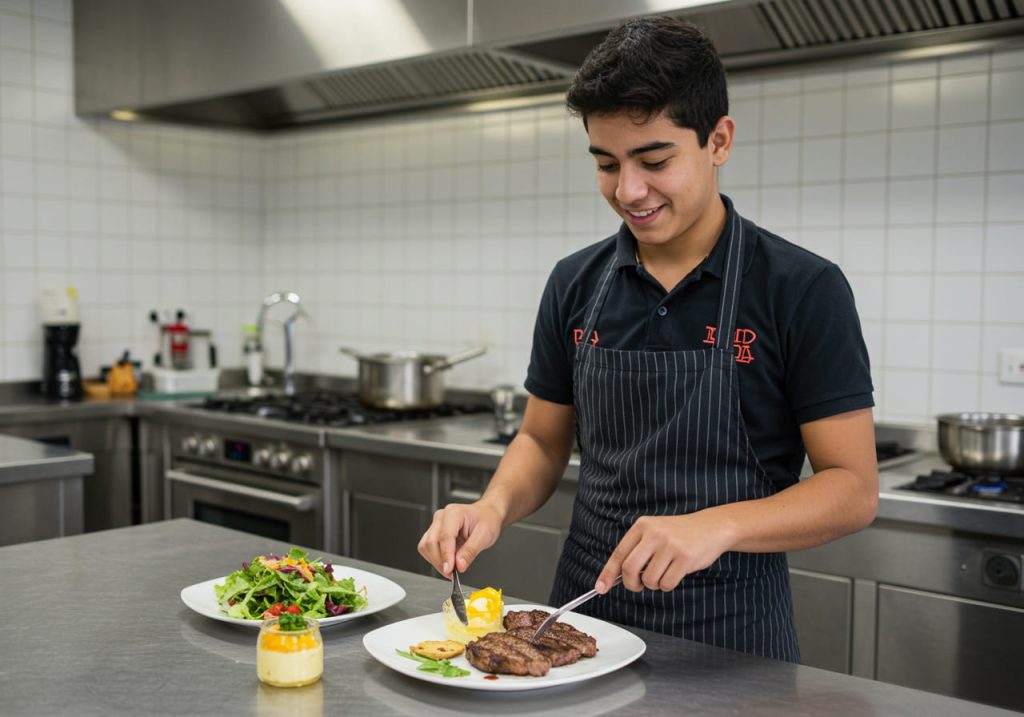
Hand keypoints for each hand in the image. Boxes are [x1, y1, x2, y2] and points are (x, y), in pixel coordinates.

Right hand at [417, 501, 503, 577]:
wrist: (486, 515)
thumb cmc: (486, 520)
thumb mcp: (484, 536)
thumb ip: (470, 551)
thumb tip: (459, 565)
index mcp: (454, 513)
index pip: (445, 537)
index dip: (446, 555)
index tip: (449, 570)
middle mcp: (441, 517)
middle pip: (431, 542)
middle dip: (440, 561)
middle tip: (452, 573)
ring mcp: (436, 524)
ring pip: (426, 546)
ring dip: (436, 561)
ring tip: (452, 567)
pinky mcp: (434, 532)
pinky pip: (428, 548)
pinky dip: (436, 558)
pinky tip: (448, 561)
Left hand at [595, 512, 735, 593]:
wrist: (712, 526)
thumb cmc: (680, 534)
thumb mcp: (655, 532)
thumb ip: (638, 549)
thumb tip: (617, 575)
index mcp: (642, 526)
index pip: (619, 553)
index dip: (608, 573)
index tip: (601, 588)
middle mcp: (654, 534)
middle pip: (630, 569)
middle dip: (632, 584)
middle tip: (639, 586)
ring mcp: (670, 545)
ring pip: (649, 579)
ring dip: (655, 584)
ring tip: (664, 573)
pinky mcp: (685, 557)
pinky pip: (667, 583)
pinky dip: (668, 585)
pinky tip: (676, 573)